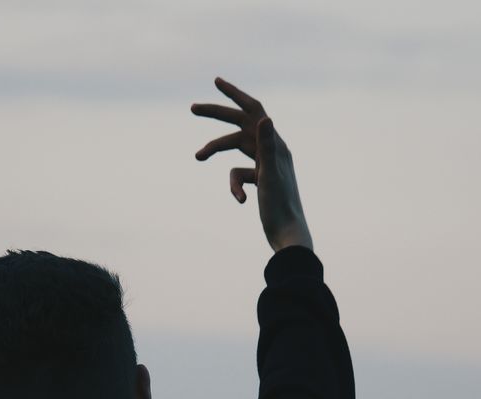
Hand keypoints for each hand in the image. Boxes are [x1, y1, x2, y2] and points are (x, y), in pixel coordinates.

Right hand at [191, 78, 312, 252]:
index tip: (216, 82)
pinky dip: (234, 184)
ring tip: (197, 157)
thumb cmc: (280, 207)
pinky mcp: (260, 180)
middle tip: (193, 108)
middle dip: (217, 115)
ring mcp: (265, 165)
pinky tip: (240, 200)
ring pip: (236, 149)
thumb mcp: (270, 175)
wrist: (288, 235)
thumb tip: (264, 116)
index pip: (254, 110)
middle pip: (240, 124)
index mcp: (275, 144)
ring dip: (217, 150)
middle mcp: (271, 149)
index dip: (235, 94)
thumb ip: (266, 145)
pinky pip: (239, 174)